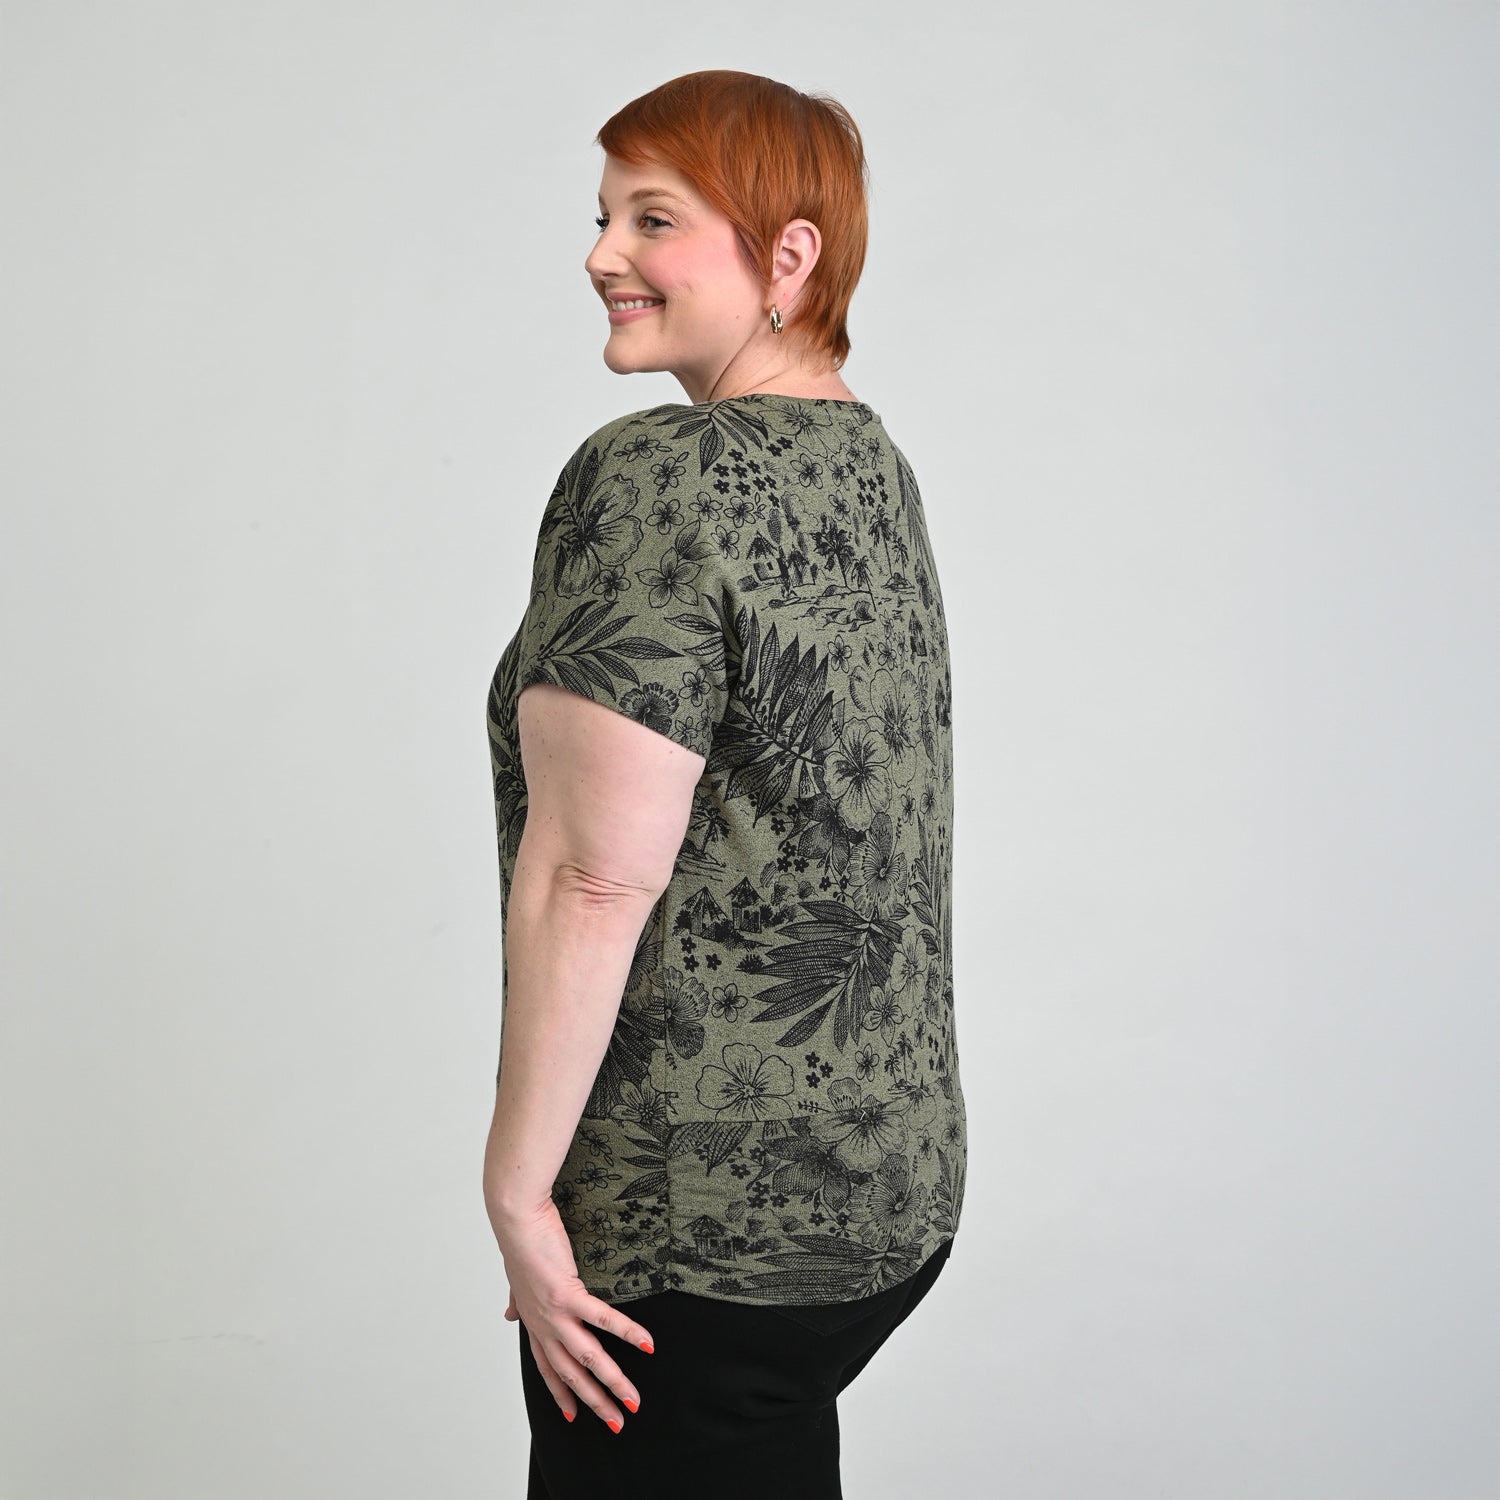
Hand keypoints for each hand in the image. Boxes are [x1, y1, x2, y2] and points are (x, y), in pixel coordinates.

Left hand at [493, 1195, 654, 1430]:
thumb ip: (516, 1299)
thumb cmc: (520, 1243)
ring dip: (613, 1383)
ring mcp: (555, 1313)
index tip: (572, 1415)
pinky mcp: (568, 1294)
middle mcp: (544, 1325)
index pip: (548, 1367)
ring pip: (588, 1358)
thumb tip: (508, 1314)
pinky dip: (626, 1334)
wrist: (516, 1219)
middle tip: (617, 1424)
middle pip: (572, 1373)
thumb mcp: (516, 1279)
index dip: (560, 1392)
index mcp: (534, 1322)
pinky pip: (602, 1320)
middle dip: (594, 1403)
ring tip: (633, 1401)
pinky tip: (647, 1345)